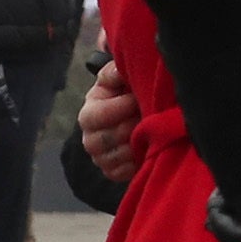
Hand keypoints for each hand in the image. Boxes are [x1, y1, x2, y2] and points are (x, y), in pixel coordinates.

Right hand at [77, 59, 137, 184]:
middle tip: (148, 116)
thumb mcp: (116, 79)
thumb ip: (114, 72)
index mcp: (88, 114)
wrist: (131, 118)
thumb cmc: (123, 95)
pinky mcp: (113, 172)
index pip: (97, 115)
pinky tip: (147, 148)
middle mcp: (90, 139)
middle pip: (106, 139)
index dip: (120, 107)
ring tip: (151, 131)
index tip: (136, 99)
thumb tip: (118, 69)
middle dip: (130, 126)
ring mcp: (100, 159)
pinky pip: (122, 172)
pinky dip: (136, 162)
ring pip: (116, 157)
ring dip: (135, 144)